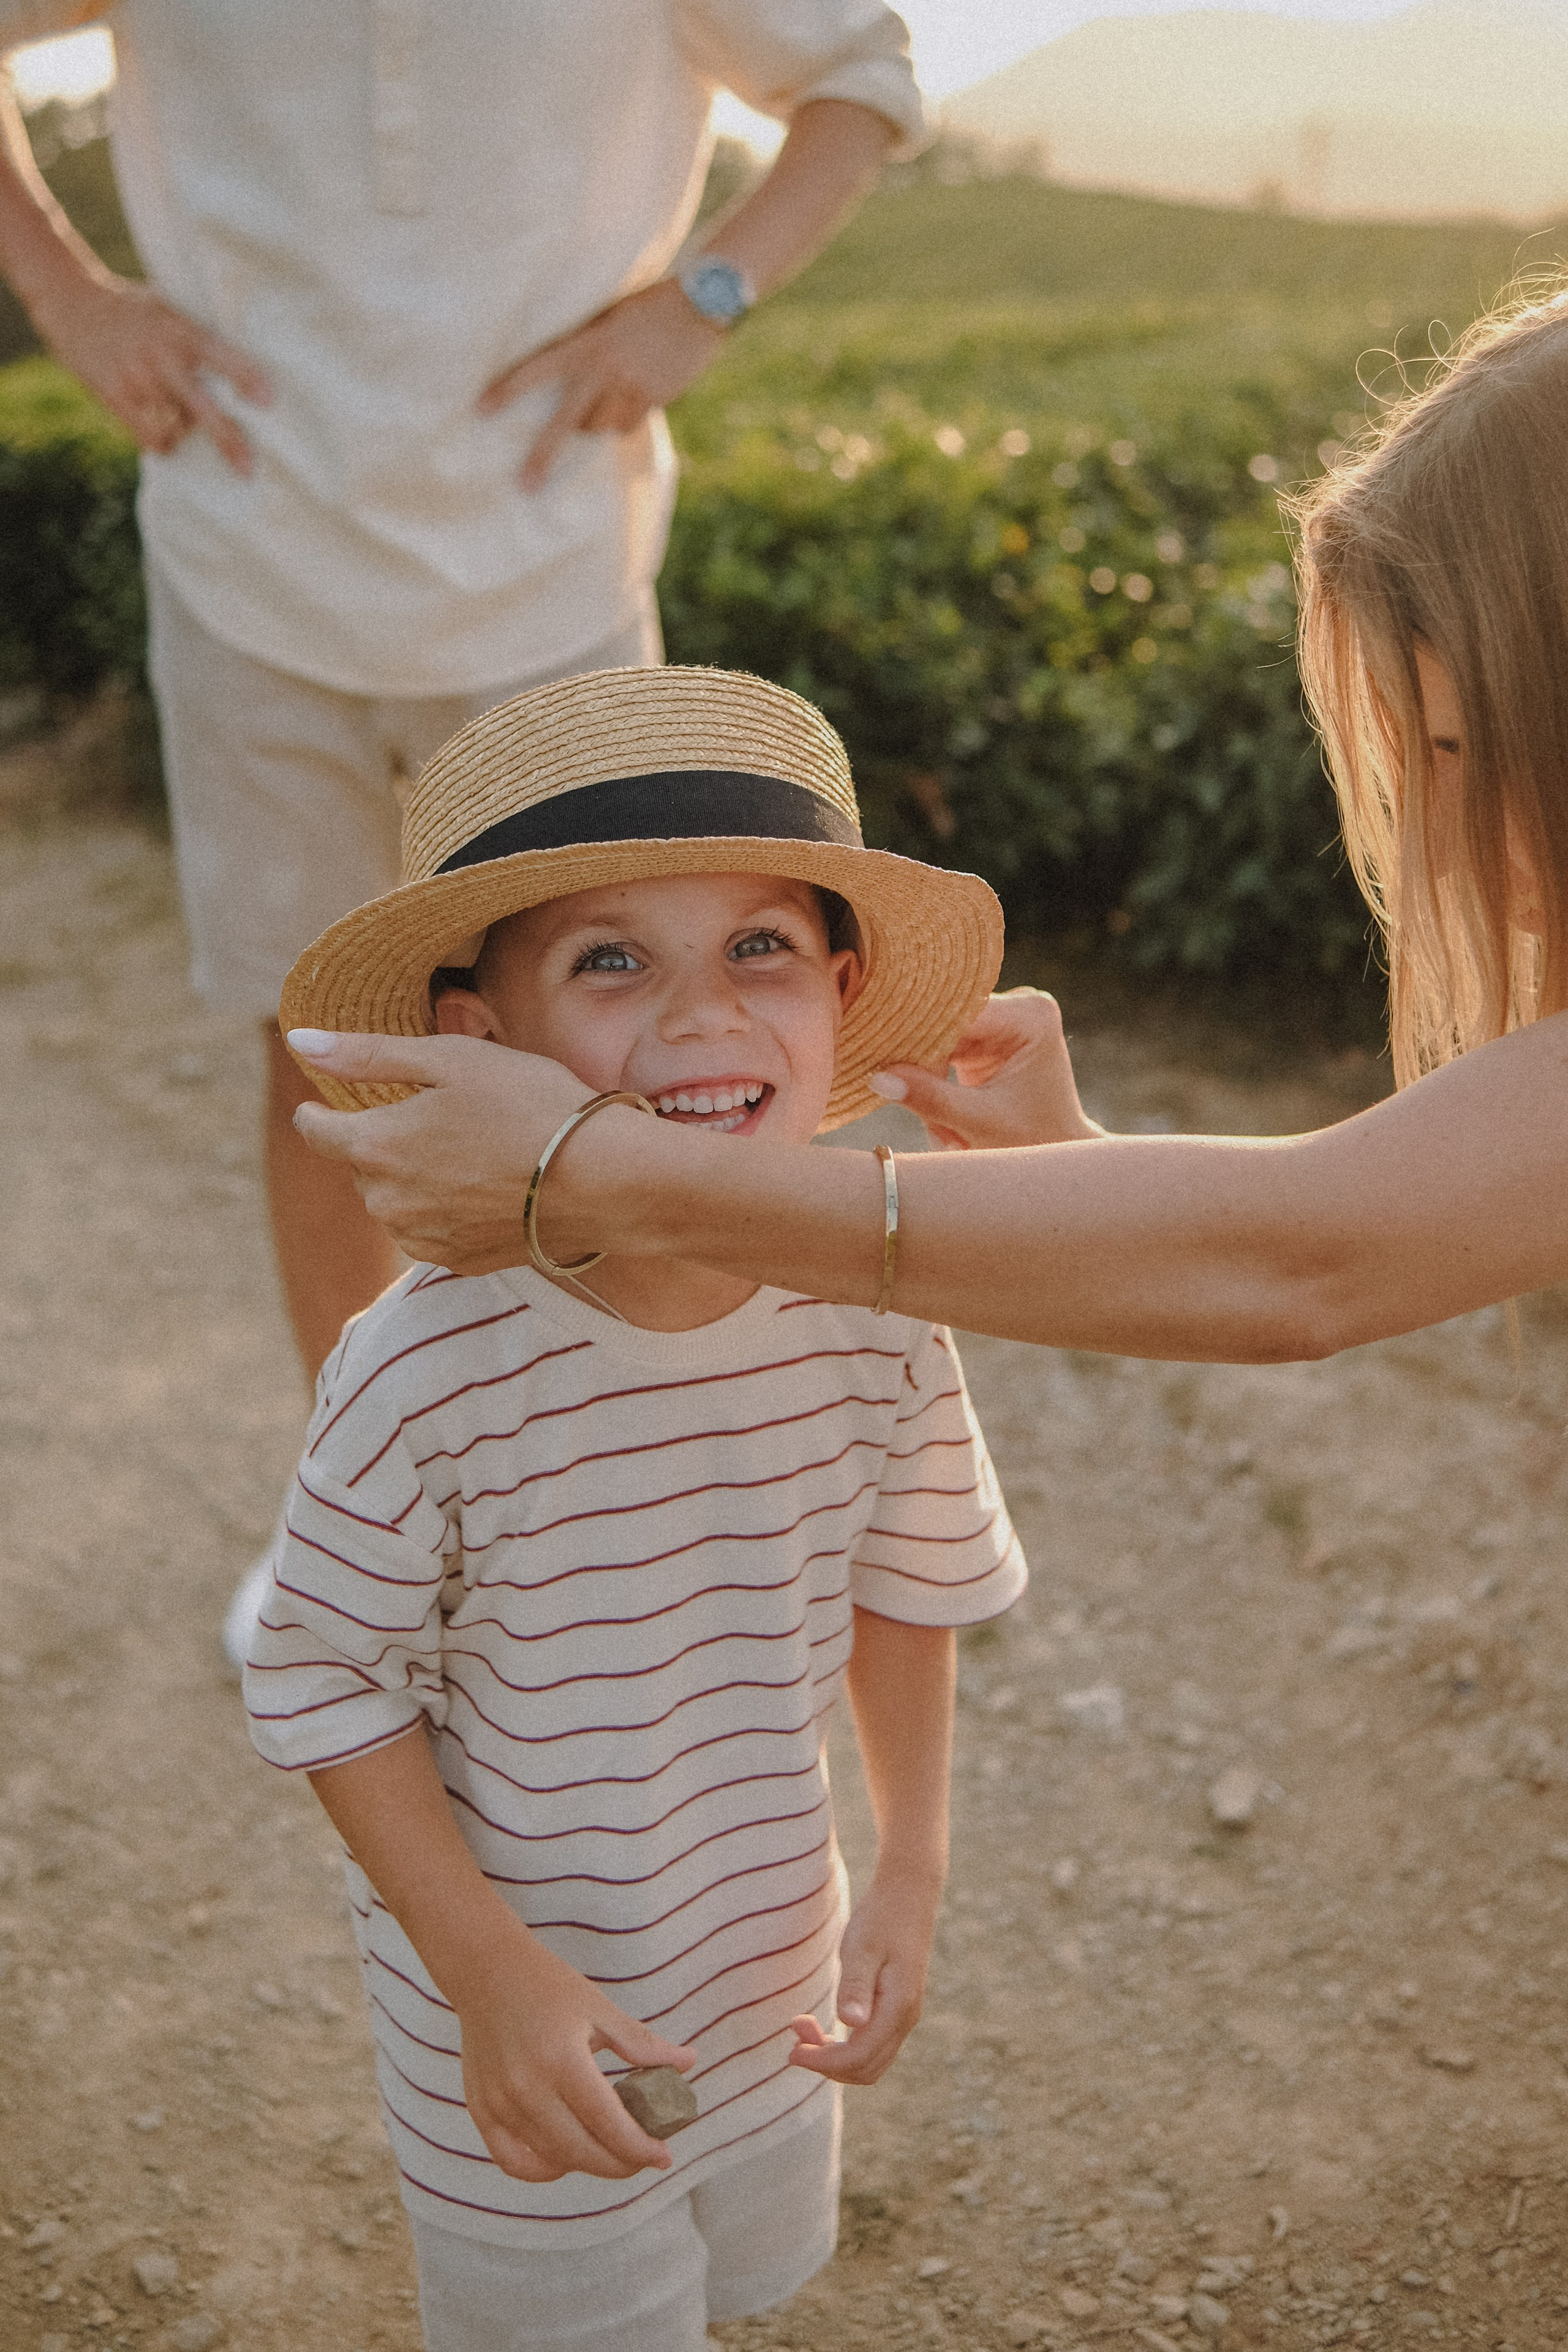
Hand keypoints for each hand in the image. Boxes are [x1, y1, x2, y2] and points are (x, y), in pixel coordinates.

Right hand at [32, 268, 268, 471]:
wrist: (71, 303)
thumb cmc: (133, 309)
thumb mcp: (167, 306)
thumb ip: (199, 333)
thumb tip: (249, 363)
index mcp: (178, 329)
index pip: (218, 354)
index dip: (244, 376)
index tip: (268, 400)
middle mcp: (159, 356)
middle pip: (201, 406)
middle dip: (226, 438)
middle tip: (248, 468)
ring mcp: (135, 378)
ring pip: (175, 427)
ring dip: (187, 435)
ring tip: (185, 425)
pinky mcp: (114, 395)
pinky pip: (149, 436)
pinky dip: (163, 442)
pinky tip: (165, 435)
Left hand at [288, 1031, 591, 1271]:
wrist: (603, 1178)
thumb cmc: (530, 1104)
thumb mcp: (450, 1059)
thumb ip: (368, 1054)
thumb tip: (299, 1042)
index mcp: (377, 1146)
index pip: (316, 1132)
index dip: (317, 1111)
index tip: (323, 1100)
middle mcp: (389, 1203)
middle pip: (361, 1167)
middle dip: (382, 1141)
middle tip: (435, 1115)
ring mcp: (423, 1238)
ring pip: (394, 1201)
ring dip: (413, 1177)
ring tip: (468, 1151)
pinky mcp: (459, 1261)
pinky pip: (429, 1230)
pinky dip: (444, 1208)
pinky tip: (486, 1185)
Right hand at [456, 1920, 697, 2181]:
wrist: (487, 1971)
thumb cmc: (549, 1986)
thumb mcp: (600, 2009)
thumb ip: (642, 2044)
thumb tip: (689, 2063)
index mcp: (562, 2059)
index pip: (608, 2123)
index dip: (640, 2148)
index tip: (665, 2157)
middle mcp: (528, 2088)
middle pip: (581, 2151)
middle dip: (620, 2164)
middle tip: (644, 2159)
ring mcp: (500, 2104)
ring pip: (551, 2160)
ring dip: (588, 2164)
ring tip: (612, 2151)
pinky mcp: (481, 2111)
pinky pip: (512, 2162)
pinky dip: (542, 2170)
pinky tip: (565, 2159)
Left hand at [478, 279, 724, 489]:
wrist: (699, 303)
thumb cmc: (647, 304)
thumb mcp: (607, 316)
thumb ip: (587, 344)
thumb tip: (572, 381)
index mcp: (588, 343)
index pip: (538, 368)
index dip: (508, 389)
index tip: (480, 409)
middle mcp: (604, 371)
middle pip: (566, 422)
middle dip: (543, 456)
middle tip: (525, 486)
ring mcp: (630, 389)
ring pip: (598, 429)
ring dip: (593, 425)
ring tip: (602, 404)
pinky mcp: (654, 400)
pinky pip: (626, 426)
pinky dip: (622, 422)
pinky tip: (630, 402)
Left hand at [786, 1866, 939, 2086]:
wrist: (908, 1897)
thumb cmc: (881, 1918)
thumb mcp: (862, 1947)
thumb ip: (856, 1985)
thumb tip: (850, 2024)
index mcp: (898, 2008)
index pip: (859, 2058)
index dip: (823, 2062)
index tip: (792, 2050)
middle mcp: (905, 2020)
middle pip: (865, 2070)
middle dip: (826, 2064)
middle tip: (794, 2038)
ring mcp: (903, 2018)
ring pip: (869, 2062)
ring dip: (833, 2056)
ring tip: (802, 2027)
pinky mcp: (895, 2011)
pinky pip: (870, 2045)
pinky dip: (844, 2045)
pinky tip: (822, 2024)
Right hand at [870, 988, 1103, 1151]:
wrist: (1059, 1153)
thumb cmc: (1034, 1141)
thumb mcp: (980, 1122)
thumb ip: (931, 1098)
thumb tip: (877, 1078)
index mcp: (1030, 1016)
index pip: (956, 1014)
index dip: (916, 1039)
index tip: (883, 1065)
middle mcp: (1020, 1005)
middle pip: (944, 1023)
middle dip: (925, 1068)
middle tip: (922, 1116)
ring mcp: (1005, 1017)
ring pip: (938, 1036)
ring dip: (928, 1078)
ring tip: (942, 1130)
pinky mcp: (988, 1033)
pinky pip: (942, 1046)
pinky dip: (935, 1080)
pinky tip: (942, 1116)